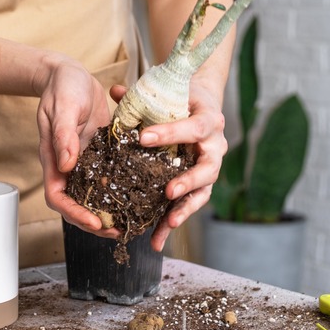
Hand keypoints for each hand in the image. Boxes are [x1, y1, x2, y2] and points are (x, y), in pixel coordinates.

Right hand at [37, 55, 121, 238]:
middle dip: (94, 222)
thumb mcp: (63, 107)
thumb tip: (66, 165)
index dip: (74, 213)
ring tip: (130, 222)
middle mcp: (68, 165)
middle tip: (119, 231)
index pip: (57, 197)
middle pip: (75, 204)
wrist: (70, 74)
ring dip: (108, 211)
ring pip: (93, 196)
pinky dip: (119, 190)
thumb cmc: (63, 87)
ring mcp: (84, 161)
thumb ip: (64, 135)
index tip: (95, 222)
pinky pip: (108, 178)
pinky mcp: (99, 154)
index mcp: (53, 158)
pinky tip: (138, 196)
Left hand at [111, 77, 227, 251]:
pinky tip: (158, 239)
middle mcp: (215, 146)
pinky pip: (189, 205)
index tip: (143, 137)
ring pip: (202, 192)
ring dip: (184, 209)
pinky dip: (174, 221)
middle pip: (207, 167)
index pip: (192, 128)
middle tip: (168, 190)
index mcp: (209, 120)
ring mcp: (210, 167)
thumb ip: (140, 95)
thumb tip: (114, 90)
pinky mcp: (201, 184)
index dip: (170, 133)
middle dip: (188, 180)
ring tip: (168, 222)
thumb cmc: (181, 97)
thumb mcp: (166, 92)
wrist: (201, 104)